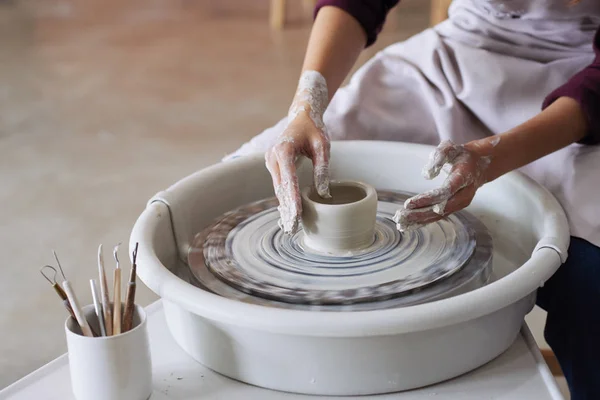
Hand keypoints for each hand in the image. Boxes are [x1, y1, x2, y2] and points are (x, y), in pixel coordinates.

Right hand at [265, 112, 329, 233]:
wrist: (301, 116)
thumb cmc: (314, 130)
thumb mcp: (323, 146)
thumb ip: (322, 169)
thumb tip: (324, 194)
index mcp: (283, 150)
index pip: (289, 179)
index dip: (293, 198)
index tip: (297, 214)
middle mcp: (272, 156)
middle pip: (280, 188)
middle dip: (287, 208)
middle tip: (293, 227)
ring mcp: (270, 161)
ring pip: (278, 189)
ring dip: (284, 207)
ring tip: (290, 225)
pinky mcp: (273, 165)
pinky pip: (278, 185)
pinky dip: (283, 199)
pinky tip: (287, 214)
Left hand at [393, 140, 491, 230]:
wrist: (478, 166)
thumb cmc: (460, 155)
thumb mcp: (450, 148)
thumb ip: (438, 156)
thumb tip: (427, 175)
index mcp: (464, 177)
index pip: (445, 191)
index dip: (427, 199)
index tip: (409, 204)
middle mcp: (464, 194)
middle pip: (441, 208)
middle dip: (419, 214)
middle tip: (400, 216)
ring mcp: (460, 203)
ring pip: (439, 216)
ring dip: (419, 220)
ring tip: (400, 223)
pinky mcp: (454, 208)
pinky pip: (438, 217)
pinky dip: (423, 221)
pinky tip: (408, 225)